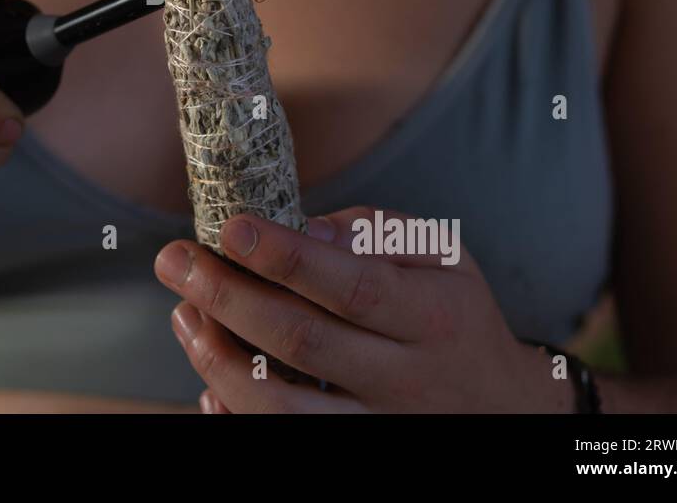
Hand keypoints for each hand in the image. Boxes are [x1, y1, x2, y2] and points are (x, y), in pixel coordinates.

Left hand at [154, 205, 570, 412]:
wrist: (501, 406)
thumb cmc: (453, 314)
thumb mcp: (442, 257)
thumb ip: (375, 232)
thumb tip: (303, 227)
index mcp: (429, 316)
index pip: (350, 286)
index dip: (286, 257)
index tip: (231, 228)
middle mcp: (405, 379)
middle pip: (302, 341)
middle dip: (227, 296)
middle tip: (175, 260)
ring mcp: (377, 425)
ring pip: (284, 407)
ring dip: (219, 360)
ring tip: (183, 315)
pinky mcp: (353, 450)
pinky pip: (284, 440)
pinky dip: (236, 412)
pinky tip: (208, 377)